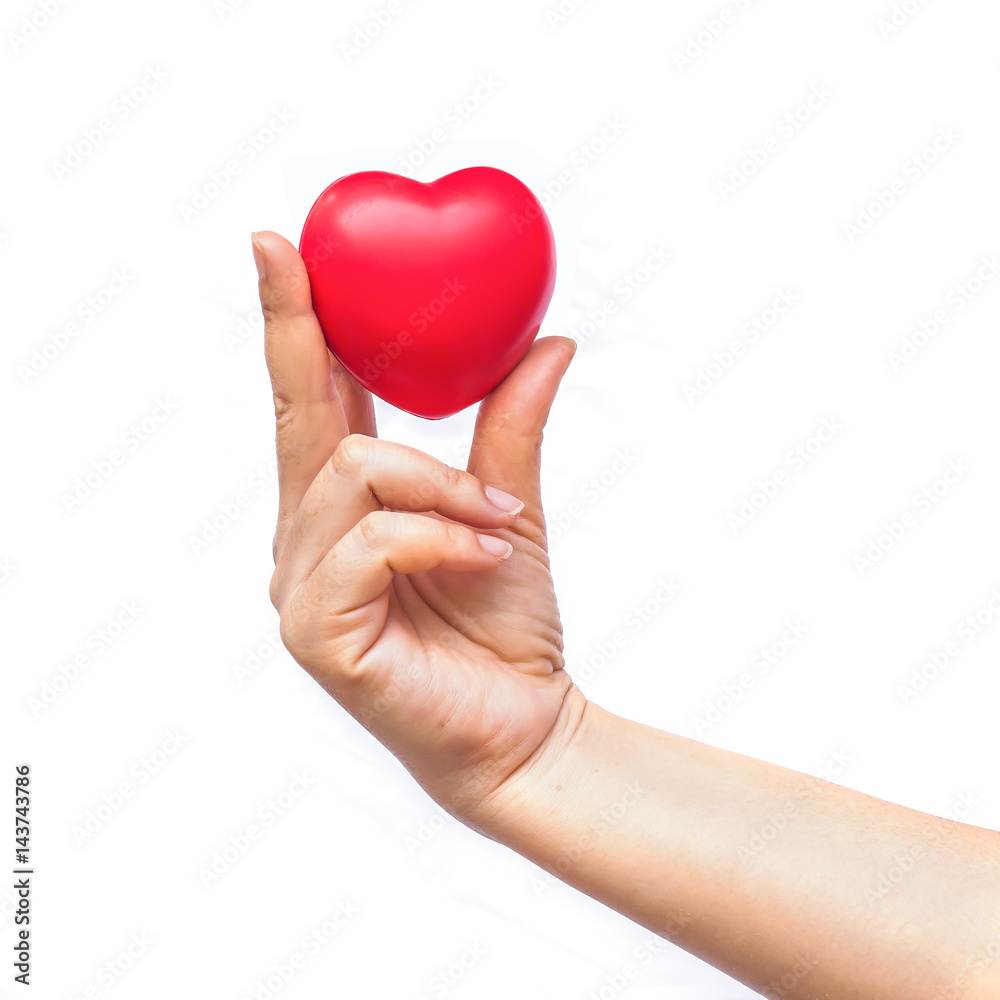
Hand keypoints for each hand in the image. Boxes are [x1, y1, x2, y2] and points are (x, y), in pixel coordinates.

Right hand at [253, 230, 582, 827]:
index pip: (309, 401)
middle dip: (298, 331)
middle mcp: (307, 538)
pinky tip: (484, 559)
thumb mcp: (507, 511)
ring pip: (355, 473)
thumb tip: (549, 341)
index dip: (291, 324)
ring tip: (499, 523)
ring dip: (443, 484)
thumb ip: (510, 431)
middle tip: (292, 257)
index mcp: (343, 507)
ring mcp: (300, 585)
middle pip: (300, 415)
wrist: (524, 727)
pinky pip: (371, 541)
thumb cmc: (504, 625)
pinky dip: (438, 537)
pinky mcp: (314, 631)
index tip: (277, 246)